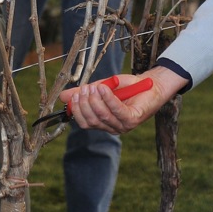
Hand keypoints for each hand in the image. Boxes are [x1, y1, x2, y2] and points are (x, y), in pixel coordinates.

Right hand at [58, 67, 186, 134]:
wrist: (150, 84)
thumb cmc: (126, 87)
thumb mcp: (101, 88)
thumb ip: (84, 93)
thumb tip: (62, 96)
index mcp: (104, 122)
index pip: (85, 123)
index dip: (77, 110)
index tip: (75, 95)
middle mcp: (113, 127)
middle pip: (92, 121)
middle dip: (86, 105)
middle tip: (85, 89)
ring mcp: (123, 125)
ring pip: (103, 116)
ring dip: (96, 101)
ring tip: (96, 87)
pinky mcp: (133, 119)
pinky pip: (117, 111)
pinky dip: (109, 99)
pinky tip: (105, 89)